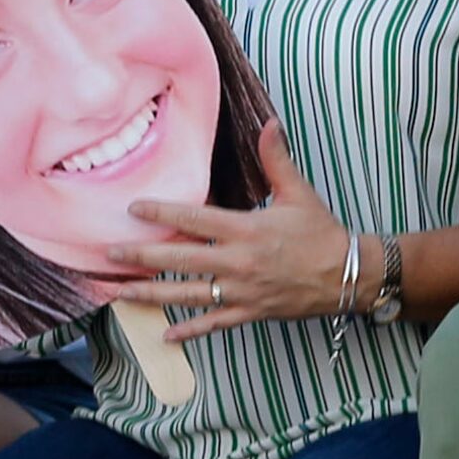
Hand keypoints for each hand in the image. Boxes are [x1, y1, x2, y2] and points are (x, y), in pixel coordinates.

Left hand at [100, 122, 347, 344]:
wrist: (349, 276)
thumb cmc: (322, 233)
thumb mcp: (298, 193)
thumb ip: (276, 159)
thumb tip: (269, 123)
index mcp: (247, 230)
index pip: (195, 220)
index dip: (162, 214)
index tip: (133, 210)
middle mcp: (239, 263)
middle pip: (181, 261)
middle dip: (142, 258)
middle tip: (110, 255)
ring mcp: (242, 292)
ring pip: (189, 295)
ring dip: (152, 295)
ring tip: (121, 293)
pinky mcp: (251, 312)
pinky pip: (215, 323)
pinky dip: (191, 330)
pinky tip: (166, 335)